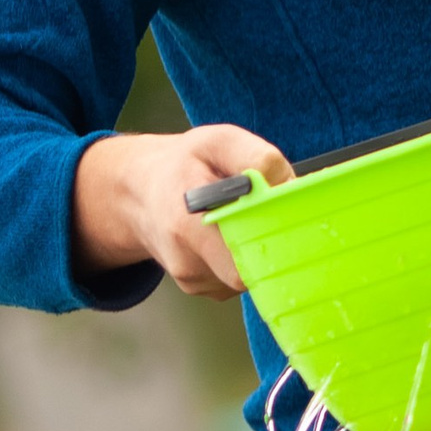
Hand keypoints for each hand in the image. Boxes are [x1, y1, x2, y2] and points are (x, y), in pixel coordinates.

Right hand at [70, 124, 293, 297]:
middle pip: (251, 270)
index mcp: (188, 223)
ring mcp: (192, 280)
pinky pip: (236, 279)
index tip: (283, 216)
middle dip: (268, 242)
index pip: (244, 254)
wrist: (141, 191)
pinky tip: (227, 233)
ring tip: (237, 217)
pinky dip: (241, 257)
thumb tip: (289, 185)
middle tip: (266, 213)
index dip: (272, 236)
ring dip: (254, 247)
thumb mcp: (216, 142)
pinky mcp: (199, 288)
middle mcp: (185, 260)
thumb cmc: (181, 165)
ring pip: (248, 275)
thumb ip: (255, 157)